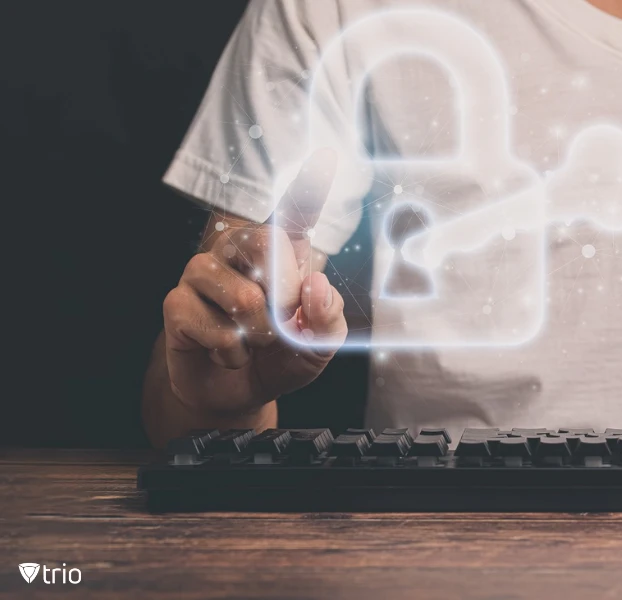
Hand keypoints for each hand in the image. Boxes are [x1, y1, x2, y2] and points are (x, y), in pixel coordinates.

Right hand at [161, 149, 346, 416]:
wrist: (239, 393)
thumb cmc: (281, 358)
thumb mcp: (319, 345)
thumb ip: (328, 318)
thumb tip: (316, 286)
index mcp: (280, 253)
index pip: (293, 214)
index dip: (306, 189)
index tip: (324, 159)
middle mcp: (239, 251)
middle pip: (264, 242)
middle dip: (284, 294)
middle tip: (282, 321)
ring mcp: (204, 272)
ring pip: (241, 294)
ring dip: (257, 331)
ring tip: (254, 341)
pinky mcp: (176, 303)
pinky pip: (212, 325)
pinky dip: (230, 350)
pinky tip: (226, 350)